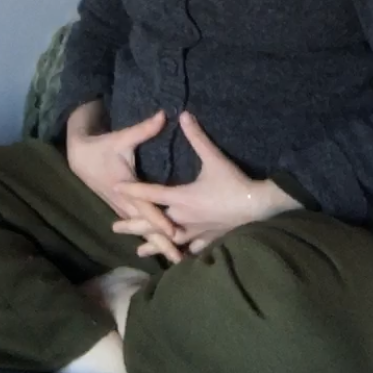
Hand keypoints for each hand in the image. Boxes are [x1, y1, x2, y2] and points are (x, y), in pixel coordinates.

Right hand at [65, 103, 184, 262]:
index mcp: (125, 189)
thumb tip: (164, 115)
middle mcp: (124, 204)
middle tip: (179, 259)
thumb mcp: (122, 138)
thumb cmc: (103, 147)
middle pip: (146, 228)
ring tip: (176, 259)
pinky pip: (138, 228)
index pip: (146, 209)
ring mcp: (122, 209)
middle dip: (161, 244)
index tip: (174, 232)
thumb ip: (144, 129)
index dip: (159, 221)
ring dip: (157, 245)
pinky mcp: (123, 210)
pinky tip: (161, 250)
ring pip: (142, 232)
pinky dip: (149, 240)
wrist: (80, 157)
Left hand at [112, 111, 296, 257]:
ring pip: (170, 240)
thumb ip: (197, 137)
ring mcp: (197, 231)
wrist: (257, 206)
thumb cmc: (234, 182)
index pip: (151, 194)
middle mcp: (185, 218)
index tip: (115, 188)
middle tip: (114, 228)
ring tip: (138, 250)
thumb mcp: (214, 158)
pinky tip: (177, 257)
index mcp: (182, 198)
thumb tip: (184, 115)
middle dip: (133, 225)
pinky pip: (192, 247)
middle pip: (153, 223)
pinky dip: (182, 252)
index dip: (132, 190)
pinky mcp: (210, 238)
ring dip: (154, 244)